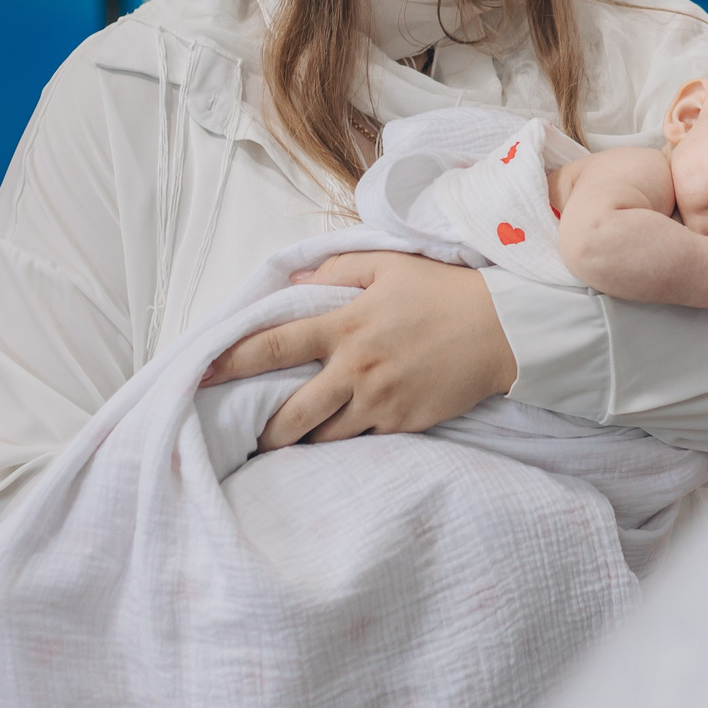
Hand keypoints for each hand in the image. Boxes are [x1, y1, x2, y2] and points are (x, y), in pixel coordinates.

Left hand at [201, 252, 517, 447]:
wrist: (506, 329)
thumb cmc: (445, 292)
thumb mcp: (390, 264)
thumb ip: (337, 268)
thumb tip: (295, 282)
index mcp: (346, 325)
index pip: (274, 346)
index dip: (231, 363)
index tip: (201, 376)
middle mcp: (357, 369)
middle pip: (290, 414)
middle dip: (263, 430)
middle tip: (250, 432)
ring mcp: (381, 402)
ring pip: (323, 438)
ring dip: (304, 440)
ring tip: (294, 438)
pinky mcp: (405, 424)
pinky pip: (362, 442)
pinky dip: (346, 441)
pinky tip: (342, 435)